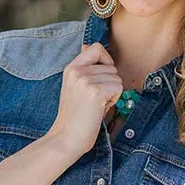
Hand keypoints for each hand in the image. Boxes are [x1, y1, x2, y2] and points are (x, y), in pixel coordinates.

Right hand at [47, 42, 121, 158]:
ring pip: (116, 77)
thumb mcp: (74, 85)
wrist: (66, 138)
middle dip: (109, 83)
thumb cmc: (75, 115)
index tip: (102, 75)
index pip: (96, 47)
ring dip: (112, 92)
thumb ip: (84, 68)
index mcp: (71, 68)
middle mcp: (77, 71)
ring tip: (96, 105)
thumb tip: (87, 45)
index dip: (105, 59)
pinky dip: (114, 99)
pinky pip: (118, 87)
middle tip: (95, 99)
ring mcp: (86, 80)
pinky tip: (100, 109)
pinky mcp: (95, 92)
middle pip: (111, 66)